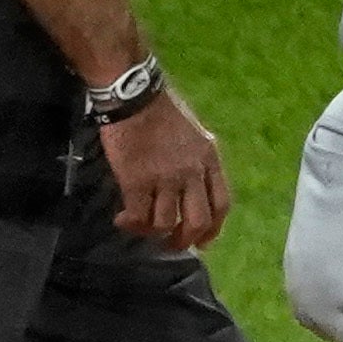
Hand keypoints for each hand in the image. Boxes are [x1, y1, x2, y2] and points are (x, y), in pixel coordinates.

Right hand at [100, 86, 232, 252]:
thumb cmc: (162, 109)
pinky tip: (121, 220)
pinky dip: (130, 224)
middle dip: (184, 240)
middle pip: (197, 222)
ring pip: (164, 224)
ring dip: (150, 232)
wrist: (134, 96)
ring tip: (139, 227)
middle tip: (170, 245)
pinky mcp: (136, 182)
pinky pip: (138, 216)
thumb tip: (195, 185)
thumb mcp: (195, 132)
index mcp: (209, 159)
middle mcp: (191, 173)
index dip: (214, 229)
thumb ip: (198, 160)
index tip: (204, 242)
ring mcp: (164, 179)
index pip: (221, 204)